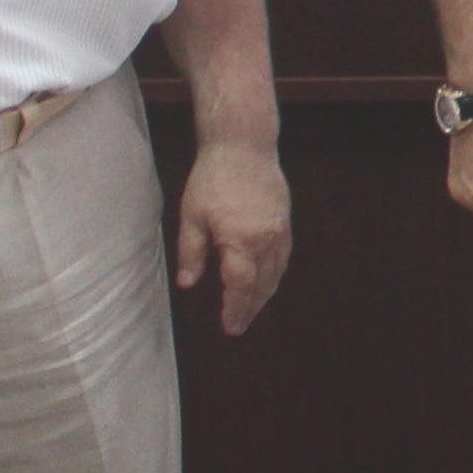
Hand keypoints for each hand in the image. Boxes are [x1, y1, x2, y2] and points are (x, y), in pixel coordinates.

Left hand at [176, 133, 294, 333]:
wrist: (243, 146)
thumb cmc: (212, 178)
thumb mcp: (192, 216)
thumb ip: (191, 252)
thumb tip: (187, 284)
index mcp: (240, 240)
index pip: (240, 286)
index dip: (235, 309)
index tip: (228, 326)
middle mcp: (265, 239)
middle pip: (262, 286)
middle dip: (249, 309)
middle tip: (237, 326)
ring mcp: (279, 230)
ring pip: (276, 274)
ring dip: (263, 295)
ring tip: (249, 309)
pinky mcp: (285, 221)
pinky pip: (283, 257)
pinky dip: (274, 275)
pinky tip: (264, 280)